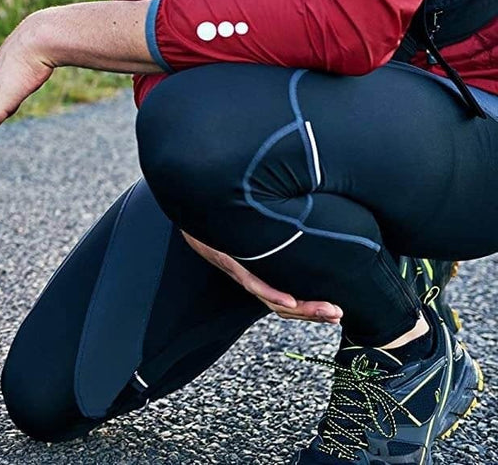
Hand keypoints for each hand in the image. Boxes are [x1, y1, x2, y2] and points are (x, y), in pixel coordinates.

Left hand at [182, 232, 342, 323]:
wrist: (188, 211)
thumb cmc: (220, 223)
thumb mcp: (252, 231)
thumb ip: (276, 236)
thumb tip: (307, 230)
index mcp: (257, 273)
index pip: (289, 299)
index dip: (313, 310)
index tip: (337, 314)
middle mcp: (251, 278)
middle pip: (285, 306)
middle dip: (315, 314)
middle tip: (338, 315)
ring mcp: (242, 271)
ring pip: (273, 301)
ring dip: (303, 309)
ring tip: (328, 311)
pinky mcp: (230, 262)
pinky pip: (252, 281)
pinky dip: (271, 293)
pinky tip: (290, 300)